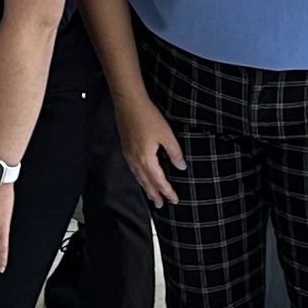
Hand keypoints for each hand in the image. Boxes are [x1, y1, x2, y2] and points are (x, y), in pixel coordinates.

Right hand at [117, 89, 183, 209]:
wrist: (128, 102)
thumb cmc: (146, 116)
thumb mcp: (166, 134)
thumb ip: (175, 152)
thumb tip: (181, 166)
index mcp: (146, 159)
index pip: (159, 181)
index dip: (167, 192)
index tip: (174, 200)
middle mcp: (135, 160)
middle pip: (146, 183)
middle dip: (154, 195)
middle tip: (160, 205)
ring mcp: (128, 155)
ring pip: (138, 178)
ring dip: (146, 188)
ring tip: (151, 196)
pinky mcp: (126, 148)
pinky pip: (133, 170)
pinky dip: (139, 178)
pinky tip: (141, 177)